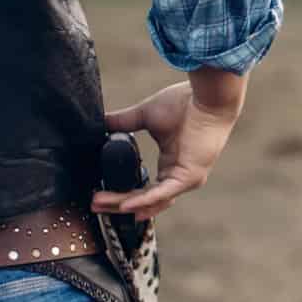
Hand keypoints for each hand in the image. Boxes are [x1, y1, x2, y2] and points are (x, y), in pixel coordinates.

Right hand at [92, 70, 246, 221]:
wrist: (208, 96)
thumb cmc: (185, 103)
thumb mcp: (145, 116)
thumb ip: (123, 122)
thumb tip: (100, 121)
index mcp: (171, 165)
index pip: (144, 188)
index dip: (121, 194)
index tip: (98, 193)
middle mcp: (178, 177)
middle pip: (144, 200)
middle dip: (116, 204)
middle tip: (93, 204)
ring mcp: (185, 180)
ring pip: (151, 200)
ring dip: (124, 203)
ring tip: (99, 203)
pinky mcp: (189, 176)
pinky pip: (163, 193)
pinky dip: (144, 200)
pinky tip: (125, 204)